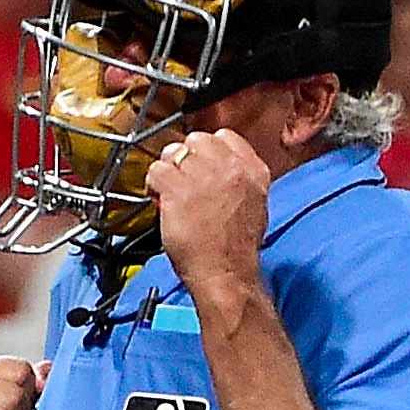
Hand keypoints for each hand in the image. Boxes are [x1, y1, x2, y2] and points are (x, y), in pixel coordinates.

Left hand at [150, 125, 272, 298]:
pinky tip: (160, 199)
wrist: (227, 272)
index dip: (209, 149)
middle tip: (184, 178)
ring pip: (174, 152)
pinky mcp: (178, 187)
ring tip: (171, 190)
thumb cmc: (238, 248)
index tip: (202, 163)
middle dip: (187, 156)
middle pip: (197, 139)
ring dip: (169, 169)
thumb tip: (219, 169)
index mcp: (253, 170)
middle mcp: (230, 167)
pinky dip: (154, 184)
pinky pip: (157, 170)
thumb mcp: (256, 204)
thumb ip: (241, 180)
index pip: (226, 137)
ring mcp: (203, 175)